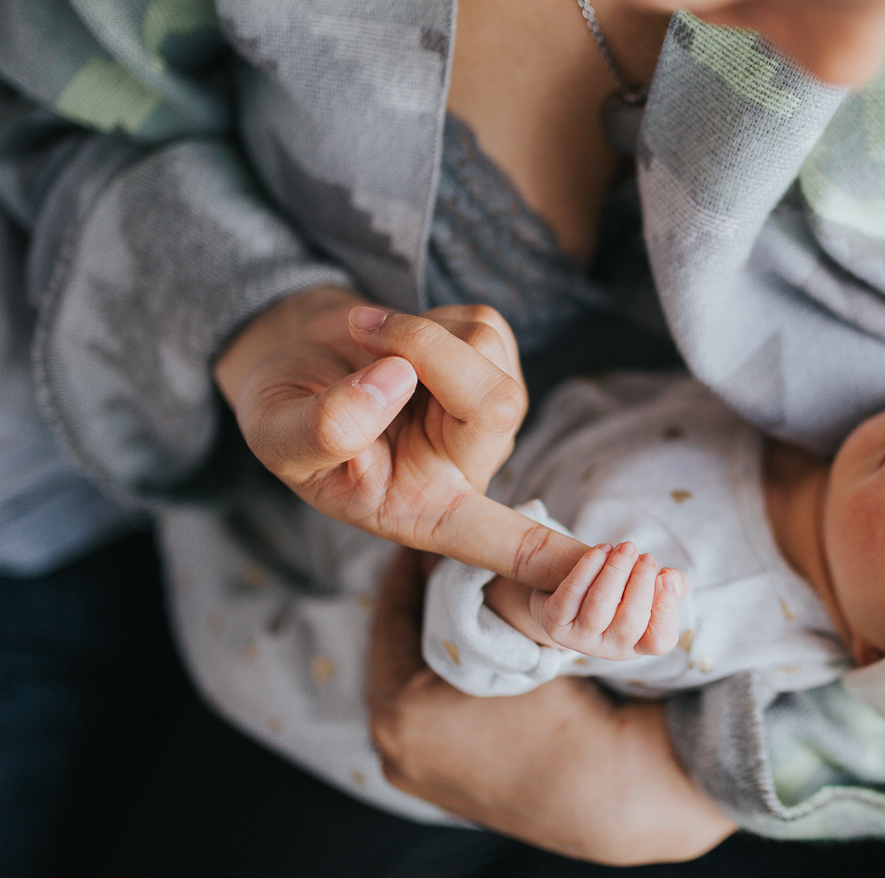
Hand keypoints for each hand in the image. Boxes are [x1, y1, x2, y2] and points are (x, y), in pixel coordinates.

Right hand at [214, 287, 588, 588]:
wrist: (295, 359)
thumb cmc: (287, 413)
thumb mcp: (276, 435)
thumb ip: (325, 426)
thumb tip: (398, 378)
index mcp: (428, 509)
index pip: (501, 544)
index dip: (554, 561)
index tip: (608, 568)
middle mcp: (472, 465)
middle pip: (492, 401)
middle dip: (424, 350)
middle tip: (360, 335)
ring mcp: (492, 412)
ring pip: (487, 349)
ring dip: (419, 330)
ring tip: (369, 346)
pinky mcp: (497, 360)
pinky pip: (482, 323)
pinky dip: (433, 316)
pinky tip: (399, 340)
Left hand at [367, 549, 734, 863]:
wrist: (611, 789)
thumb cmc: (567, 714)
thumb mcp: (522, 639)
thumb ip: (485, 592)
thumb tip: (464, 547)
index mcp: (401, 711)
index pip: (391, 618)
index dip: (408, 573)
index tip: (419, 542)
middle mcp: (394, 747)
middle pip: (398, 652)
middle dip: (419, 608)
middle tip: (435, 567)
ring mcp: (414, 770)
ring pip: (411, 685)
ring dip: (431, 646)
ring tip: (454, 608)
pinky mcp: (439, 785)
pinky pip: (428, 717)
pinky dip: (444, 684)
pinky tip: (470, 660)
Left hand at [532, 542, 687, 659]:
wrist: (564, 596)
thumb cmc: (615, 594)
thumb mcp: (644, 593)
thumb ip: (670, 587)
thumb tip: (673, 579)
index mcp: (638, 644)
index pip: (660, 641)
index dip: (666, 609)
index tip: (664, 576)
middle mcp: (610, 649)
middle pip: (630, 621)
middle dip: (640, 582)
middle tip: (645, 556)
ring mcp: (580, 639)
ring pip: (600, 606)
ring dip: (616, 570)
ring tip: (626, 547)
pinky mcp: (556, 623)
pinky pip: (572, 594)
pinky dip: (589, 567)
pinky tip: (602, 549)